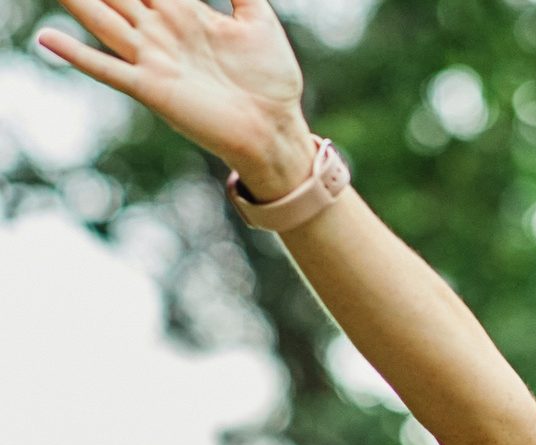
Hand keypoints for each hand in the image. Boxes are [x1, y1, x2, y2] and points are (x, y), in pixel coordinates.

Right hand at [37, 0, 314, 196]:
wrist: (275, 128)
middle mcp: (160, 30)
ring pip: (101, 19)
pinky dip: (77, 54)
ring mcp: (152, 58)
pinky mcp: (150, 88)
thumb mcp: (259, 23)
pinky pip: (107, 69)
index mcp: (184, 11)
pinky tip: (48, 38)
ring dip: (77, 2)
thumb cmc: (271, 79)